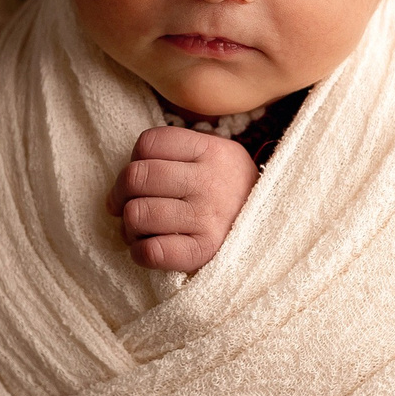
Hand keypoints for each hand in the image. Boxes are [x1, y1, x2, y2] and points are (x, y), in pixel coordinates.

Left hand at [107, 125, 258, 273]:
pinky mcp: (204, 252)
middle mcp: (209, 181)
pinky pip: (151, 252)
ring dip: (129, 226)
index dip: (133, 159)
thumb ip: (174, 153)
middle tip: (127, 205)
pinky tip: (149, 248)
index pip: (148, 143)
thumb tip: (122, 184)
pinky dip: (139, 252)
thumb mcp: (215, 154)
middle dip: (121, 194)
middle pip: (135, 177)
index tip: (141, 177)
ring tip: (143, 229)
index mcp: (210, 150)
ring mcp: (207, 217)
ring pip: (137, 214)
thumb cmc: (229, 190)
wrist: (273, 225)